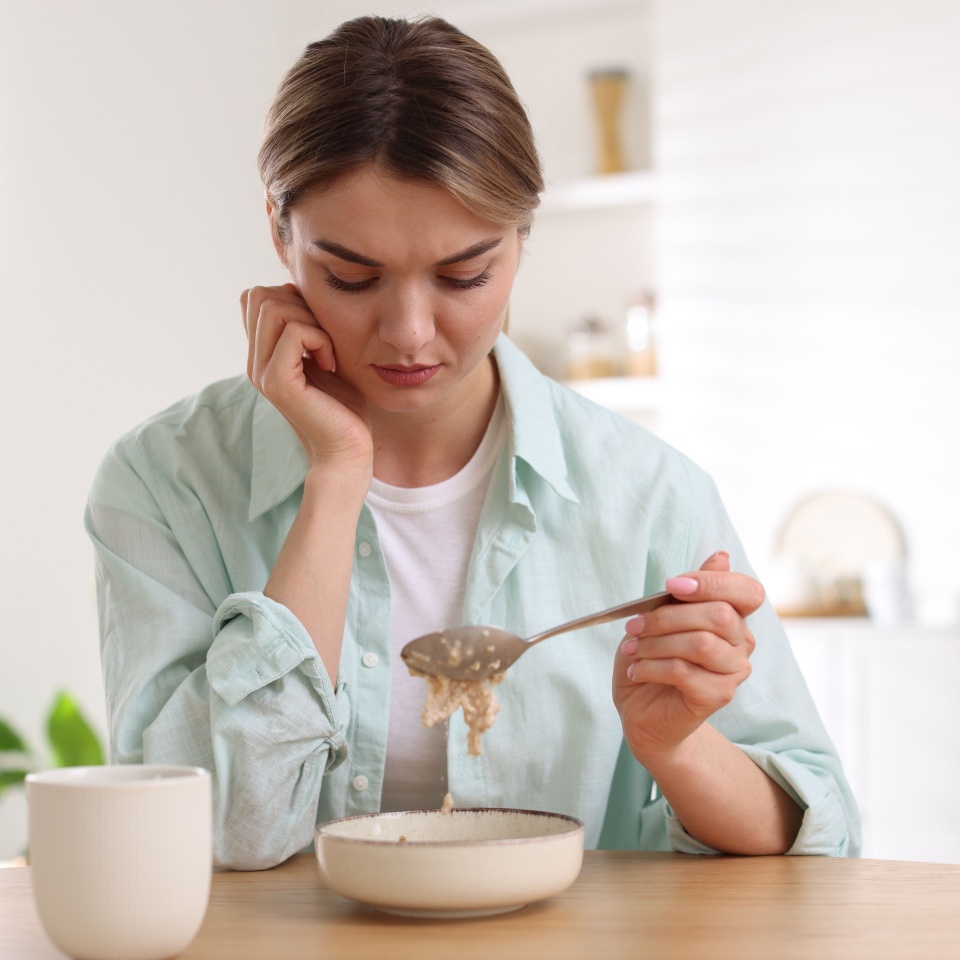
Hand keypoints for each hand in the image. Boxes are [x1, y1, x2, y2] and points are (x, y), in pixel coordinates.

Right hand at [241, 284, 371, 467]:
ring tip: (327, 351)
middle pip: (260, 295)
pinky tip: (330, 363)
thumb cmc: (345, 407)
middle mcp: (255, 362)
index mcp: (262, 354)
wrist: (349, 450)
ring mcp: (262, 372)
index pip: (253, 298)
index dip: (288, 297)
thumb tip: (294, 288)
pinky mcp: (278, 383)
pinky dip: (320, 339)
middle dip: (300, 304)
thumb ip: (307, 326)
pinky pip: (294, 332)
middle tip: (324, 338)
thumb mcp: (325, 355)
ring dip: (311, 320)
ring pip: (273, 306)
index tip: (316, 327)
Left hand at [612, 551, 763, 764]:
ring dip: (656, 643)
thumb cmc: (653, 659)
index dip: (713, 582)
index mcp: (733, 617)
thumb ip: (691, 589)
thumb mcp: (662, 616)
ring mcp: (734, 672)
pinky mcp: (718, 696)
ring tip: (632, 649)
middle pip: (719, 614)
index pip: (747, 591)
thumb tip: (722, 556)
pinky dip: (651, 667)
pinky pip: (685, 672)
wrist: (643, 711)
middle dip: (667, 616)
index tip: (671, 585)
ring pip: (701, 643)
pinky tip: (636, 670)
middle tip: (632, 625)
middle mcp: (742, 643)